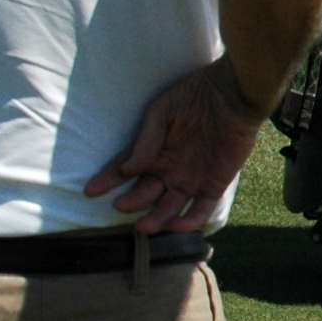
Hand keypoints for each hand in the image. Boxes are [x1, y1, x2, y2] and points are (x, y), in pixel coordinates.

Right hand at [84, 62, 262, 232]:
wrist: (231, 94)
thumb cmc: (194, 96)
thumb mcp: (161, 113)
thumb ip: (146, 141)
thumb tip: (126, 169)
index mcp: (153, 151)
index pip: (124, 169)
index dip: (107, 180)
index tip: (89, 191)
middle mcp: (168, 169)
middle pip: (144, 193)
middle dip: (131, 202)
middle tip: (120, 205)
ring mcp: (190, 179)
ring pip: (169, 208)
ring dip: (156, 219)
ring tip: (143, 226)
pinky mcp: (213, 185)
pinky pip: (200, 210)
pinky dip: (189, 222)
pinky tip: (176, 225)